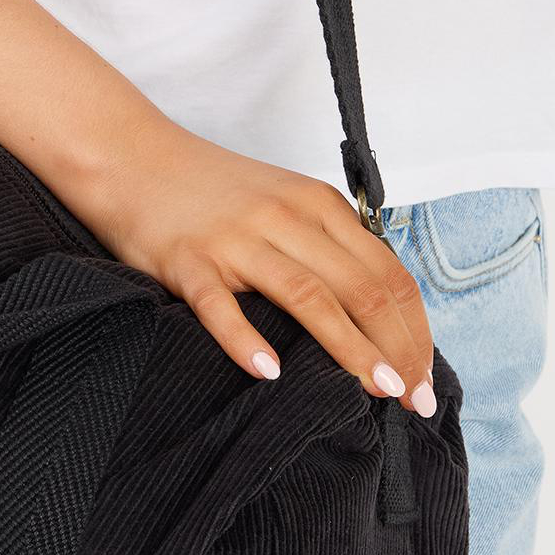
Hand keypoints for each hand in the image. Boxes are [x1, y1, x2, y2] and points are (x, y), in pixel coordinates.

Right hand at [83, 118, 435, 412]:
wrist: (131, 155)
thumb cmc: (209, 189)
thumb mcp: (283, 200)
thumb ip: (326, 244)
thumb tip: (374, 314)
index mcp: (317, 204)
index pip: (389, 274)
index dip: (416, 330)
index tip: (424, 376)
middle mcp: (286, 218)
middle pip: (362, 288)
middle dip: (398, 348)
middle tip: (414, 399)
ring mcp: (237, 239)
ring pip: (310, 297)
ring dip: (351, 348)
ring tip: (376, 390)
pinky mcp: (189, 260)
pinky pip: (222, 307)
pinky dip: (247, 342)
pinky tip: (270, 373)